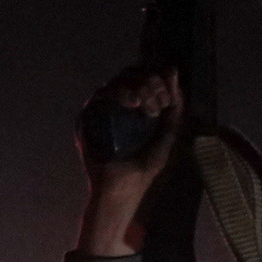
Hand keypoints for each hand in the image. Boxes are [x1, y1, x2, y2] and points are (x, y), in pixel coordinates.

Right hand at [76, 66, 181, 255]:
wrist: (122, 191)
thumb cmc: (143, 169)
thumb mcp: (167, 134)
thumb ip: (174, 107)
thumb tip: (172, 71)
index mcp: (134, 108)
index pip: (145, 76)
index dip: (159, 79)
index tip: (167, 99)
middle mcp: (115, 106)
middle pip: (133, 73)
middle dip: (151, 84)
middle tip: (157, 106)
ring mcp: (101, 111)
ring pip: (119, 79)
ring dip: (139, 88)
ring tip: (146, 107)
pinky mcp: (87, 118)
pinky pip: (103, 93)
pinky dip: (121, 93)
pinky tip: (134, 103)